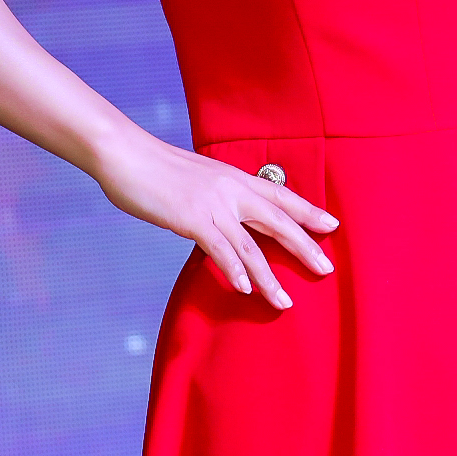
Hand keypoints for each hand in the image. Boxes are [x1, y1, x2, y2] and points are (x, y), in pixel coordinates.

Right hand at [92, 130, 336, 308]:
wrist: (124, 154)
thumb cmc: (155, 168)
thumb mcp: (196, 177)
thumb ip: (215, 195)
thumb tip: (225, 215)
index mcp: (233, 177)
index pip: (280, 194)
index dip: (307, 210)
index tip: (331, 225)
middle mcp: (230, 189)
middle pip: (278, 220)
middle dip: (304, 246)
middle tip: (326, 269)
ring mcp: (212, 204)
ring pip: (251, 246)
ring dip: (269, 278)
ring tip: (284, 301)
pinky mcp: (191, 218)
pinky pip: (219, 249)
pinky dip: (234, 270)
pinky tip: (244, 290)